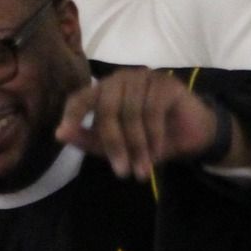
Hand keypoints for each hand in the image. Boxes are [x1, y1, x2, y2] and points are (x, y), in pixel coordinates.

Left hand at [58, 68, 243, 179]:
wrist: (189, 136)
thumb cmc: (149, 140)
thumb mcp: (116, 147)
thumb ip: (88, 140)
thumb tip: (60, 134)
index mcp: (104, 92)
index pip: (80, 98)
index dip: (72, 114)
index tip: (63, 133)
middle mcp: (121, 80)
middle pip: (107, 109)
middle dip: (114, 144)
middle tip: (122, 172)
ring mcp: (144, 78)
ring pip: (131, 112)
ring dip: (137, 146)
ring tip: (142, 170)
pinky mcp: (166, 83)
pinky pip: (153, 110)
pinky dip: (154, 136)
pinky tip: (157, 153)